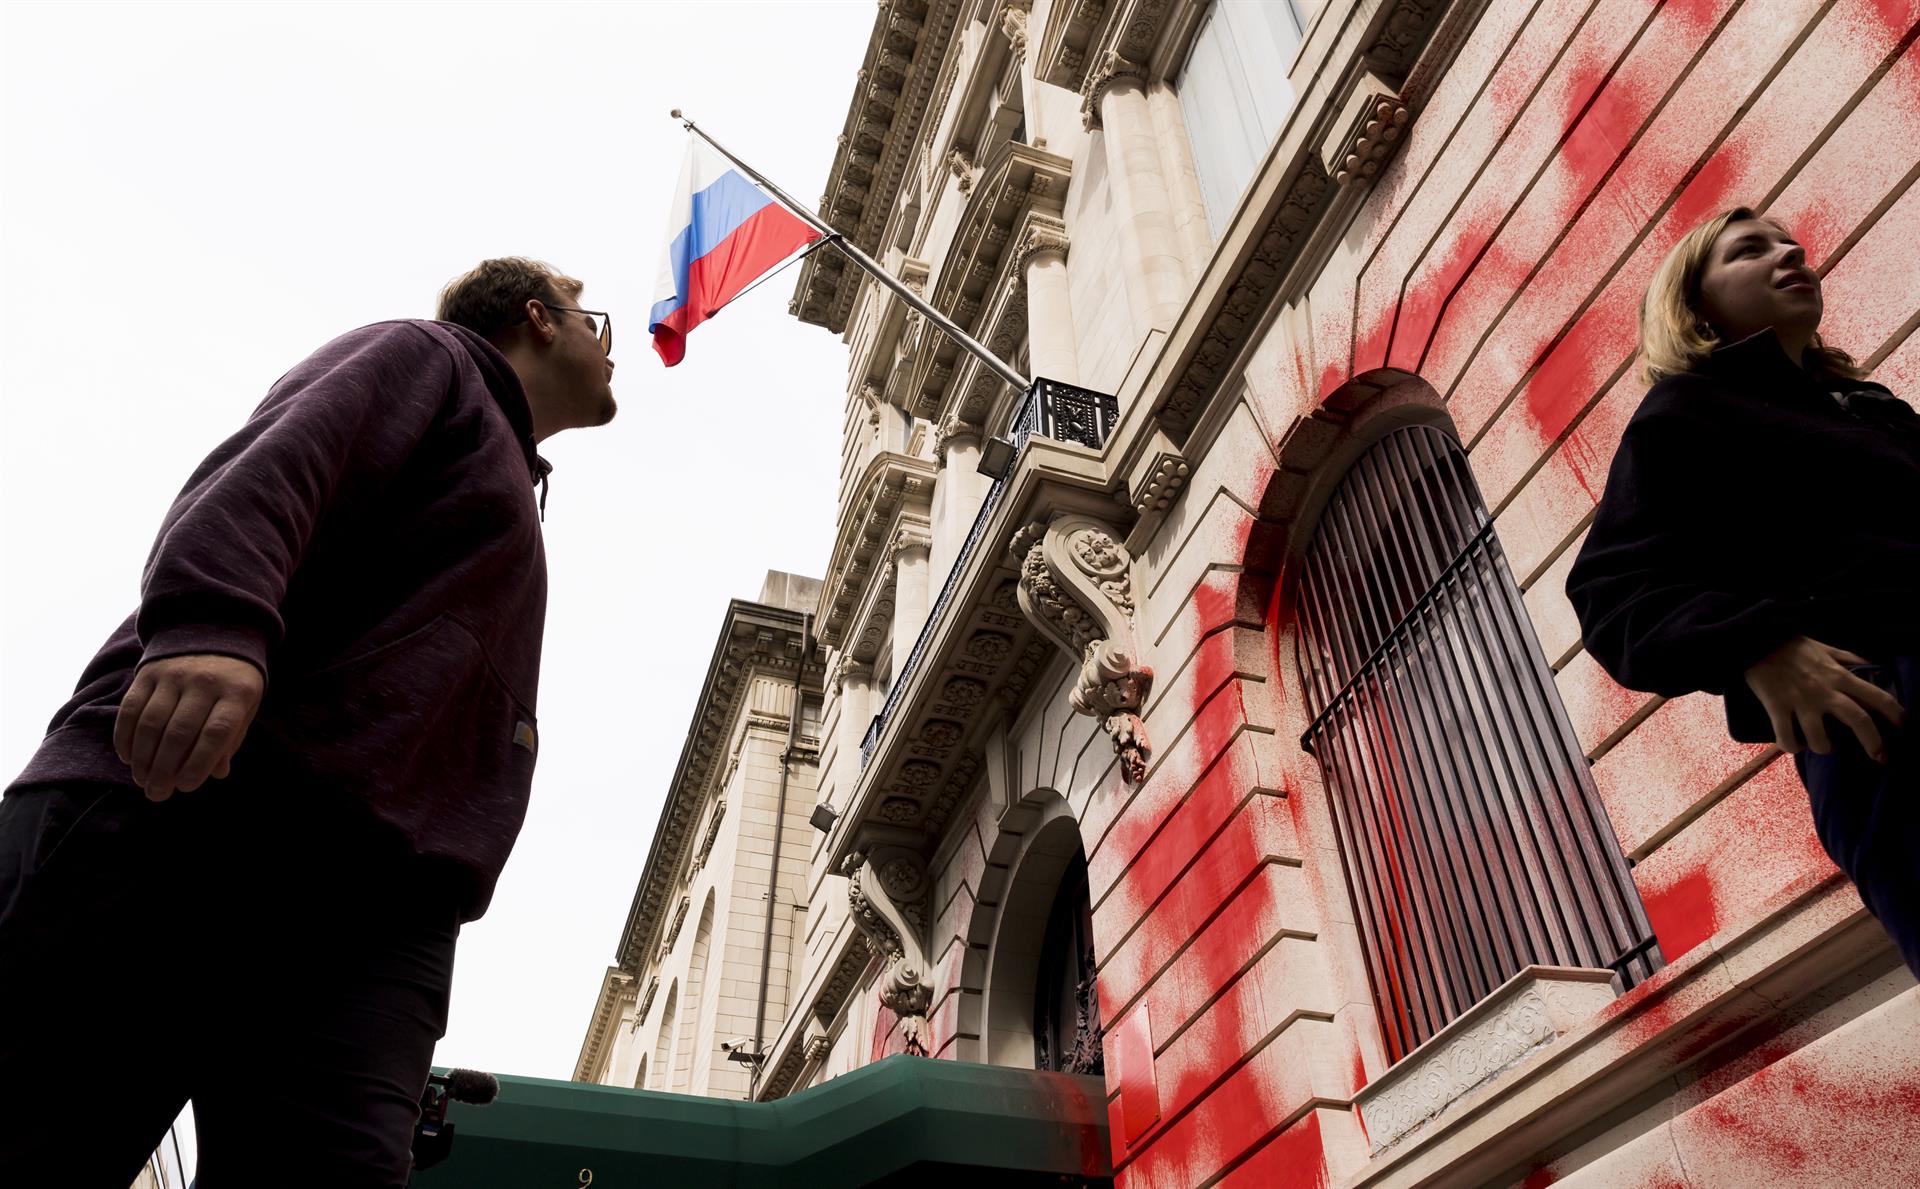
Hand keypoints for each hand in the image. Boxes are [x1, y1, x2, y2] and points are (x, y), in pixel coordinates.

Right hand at [114, 654, 264, 800]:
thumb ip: (231, 738)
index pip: (216, 733)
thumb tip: (216, 773)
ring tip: (142, 780)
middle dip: (165, 769)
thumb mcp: (245, 706)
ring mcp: (174, 674)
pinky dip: (125, 736)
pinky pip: (131, 708)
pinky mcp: (148, 672)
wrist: (213, 632)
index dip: (199, 763)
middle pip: (179, 732)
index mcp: (237, 692)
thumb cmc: (233, 682)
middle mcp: (204, 681)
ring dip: (143, 757)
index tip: (185, 787)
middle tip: (157, 794)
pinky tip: (128, 757)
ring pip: (151, 723)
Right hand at [1743, 637, 1905, 761]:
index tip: (1903, 728)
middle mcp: (1824, 691)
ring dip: (1824, 748)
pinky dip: (1792, 746)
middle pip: (1858, 721)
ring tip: (1822, 746)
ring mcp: (1800, 702)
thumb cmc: (1790, 646)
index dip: (1895, 714)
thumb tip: (1870, 667)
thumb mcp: (1824, 648)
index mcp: (1839, 676)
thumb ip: (1847, 659)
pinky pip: (1786, 738)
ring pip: (1820, 739)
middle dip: (1874, 743)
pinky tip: (1793, 744)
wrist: (1754, 641)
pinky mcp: (1776, 708)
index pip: (1877, 696)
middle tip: (1879, 757)